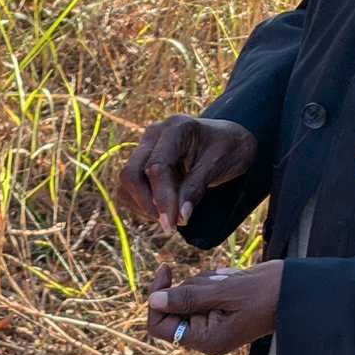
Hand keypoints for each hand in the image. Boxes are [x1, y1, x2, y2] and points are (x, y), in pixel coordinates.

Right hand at [118, 113, 257, 231]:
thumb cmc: (228, 149)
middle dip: (146, 204)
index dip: (162, 198)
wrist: (228, 140)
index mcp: (175, 128)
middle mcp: (153, 135)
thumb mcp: (217, 166)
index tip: (172, 224)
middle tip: (169, 225)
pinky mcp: (141, 163)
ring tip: (169, 218)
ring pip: (125, 183)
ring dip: (142, 206)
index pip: (156, 167)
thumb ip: (195, 189)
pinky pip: (128, 189)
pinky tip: (162, 211)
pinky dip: (140, 204)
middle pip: (131, 174)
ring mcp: (144, 148)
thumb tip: (178, 218)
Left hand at [148, 260, 280, 354]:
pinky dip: (213, 279)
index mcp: (206, 339)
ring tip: (230, 280)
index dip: (157, 299)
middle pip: (174, 306)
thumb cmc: (266, 293)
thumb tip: (153, 300)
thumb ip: (187, 297)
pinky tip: (232, 278)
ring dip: (205, 280)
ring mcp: (213, 322)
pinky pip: (203, 289)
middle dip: (191, 286)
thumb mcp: (224, 292)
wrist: (296, 289)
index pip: (160, 325)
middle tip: (217, 280)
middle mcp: (206, 335)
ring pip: (189, 293)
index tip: (165, 270)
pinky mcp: (220, 308)